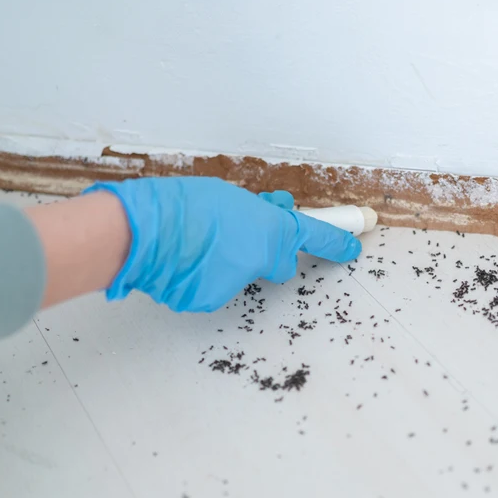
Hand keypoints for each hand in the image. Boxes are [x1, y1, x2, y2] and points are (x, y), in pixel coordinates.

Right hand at [84, 177, 361, 311]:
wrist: (144, 231)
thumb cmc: (181, 205)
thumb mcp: (229, 196)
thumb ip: (255, 213)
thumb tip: (266, 218)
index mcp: (271, 229)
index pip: (314, 237)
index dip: (336, 241)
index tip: (353, 245)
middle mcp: (260, 260)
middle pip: (275, 263)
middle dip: (261, 253)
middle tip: (233, 237)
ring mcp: (236, 285)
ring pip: (237, 276)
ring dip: (223, 263)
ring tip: (193, 243)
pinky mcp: (209, 301)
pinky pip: (210, 288)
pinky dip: (199, 278)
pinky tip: (182, 261)